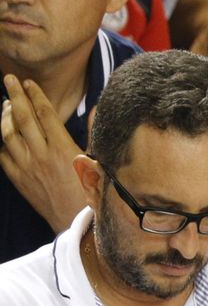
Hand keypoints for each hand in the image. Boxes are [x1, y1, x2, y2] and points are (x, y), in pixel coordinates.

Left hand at [0, 75, 86, 232]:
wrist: (79, 224)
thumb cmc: (94, 195)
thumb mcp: (99, 163)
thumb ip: (93, 134)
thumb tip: (97, 110)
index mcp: (63, 148)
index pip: (45, 113)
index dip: (36, 95)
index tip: (29, 83)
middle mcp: (42, 155)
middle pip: (22, 117)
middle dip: (14, 96)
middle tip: (9, 80)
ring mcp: (28, 167)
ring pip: (8, 133)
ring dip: (5, 116)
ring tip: (6, 105)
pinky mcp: (19, 179)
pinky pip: (3, 155)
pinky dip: (2, 141)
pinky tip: (4, 134)